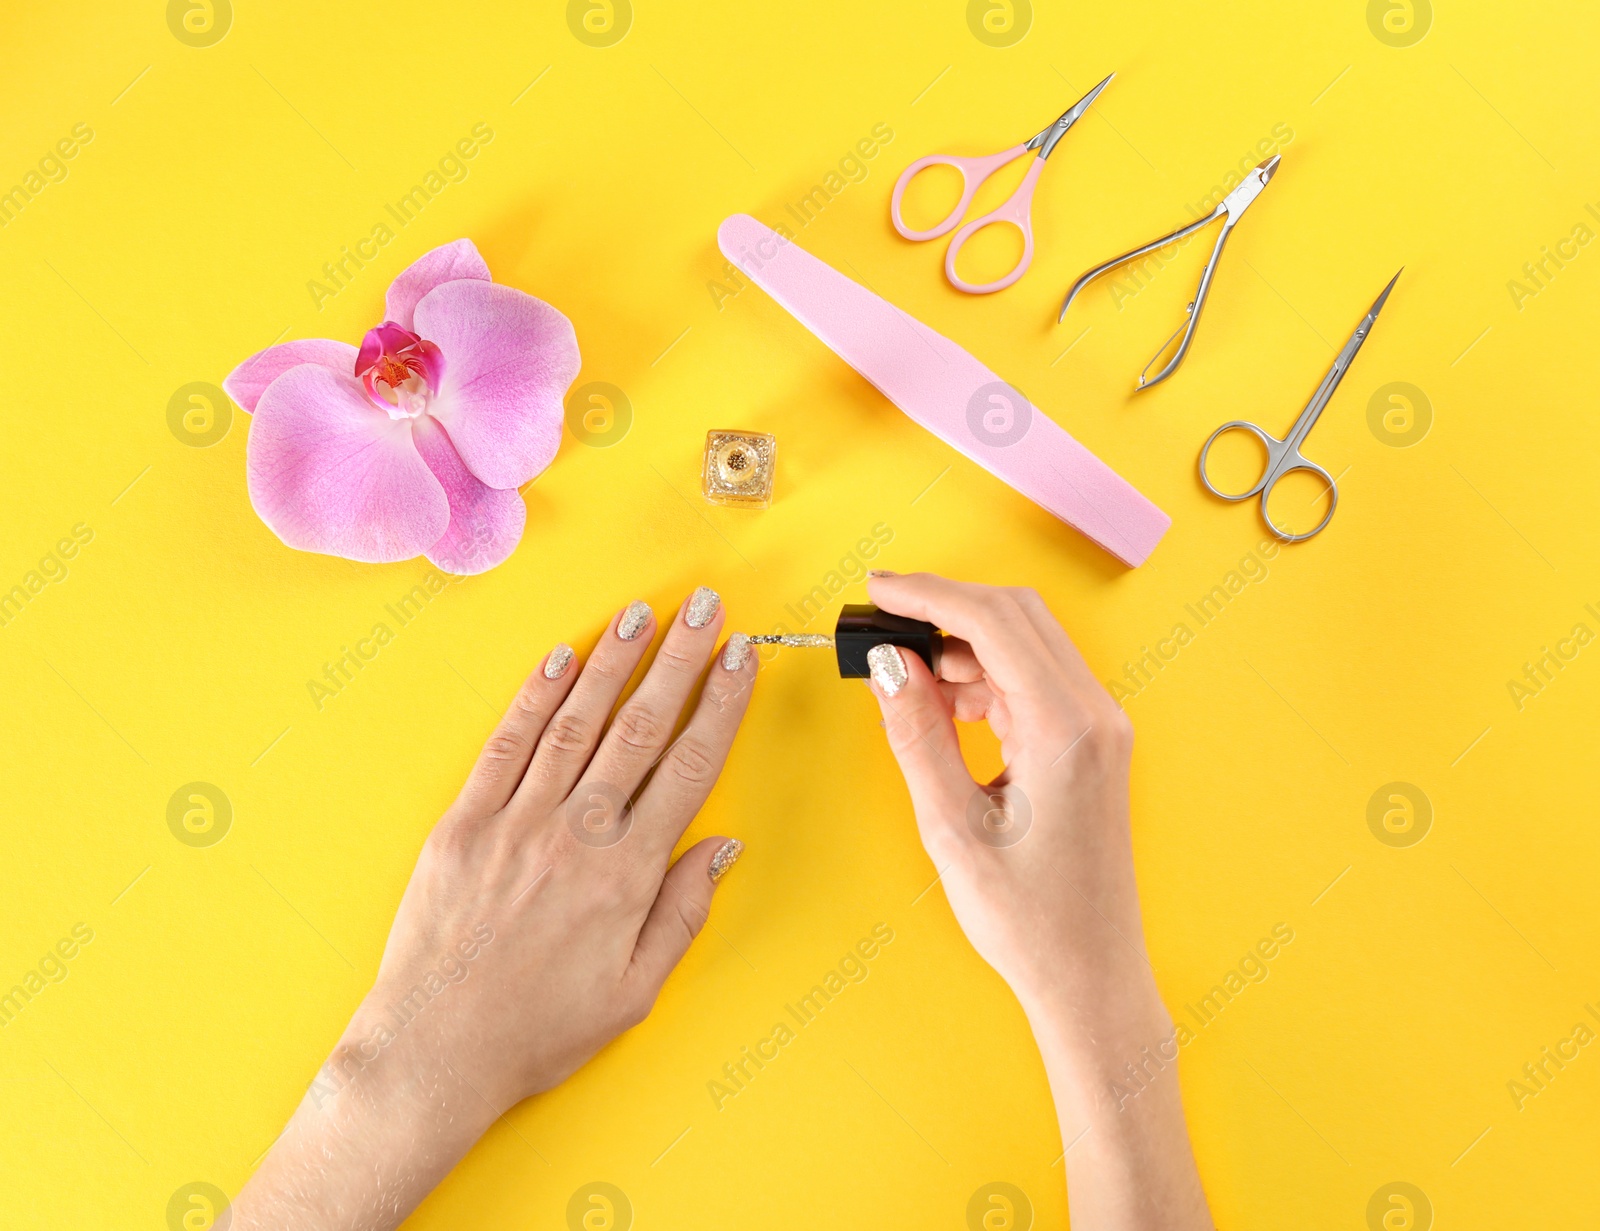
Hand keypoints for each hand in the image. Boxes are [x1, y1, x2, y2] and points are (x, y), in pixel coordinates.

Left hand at [232, 588, 755, 1230]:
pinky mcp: (465, 822)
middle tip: (701, 606)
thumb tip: (722, 845)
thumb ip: (683, 912)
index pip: (690, 766)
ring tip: (640, 615)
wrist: (435, 1049)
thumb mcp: (634, 990)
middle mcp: (578, 833)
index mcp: (627, 874)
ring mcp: (517, 820)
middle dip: (677, 658)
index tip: (739, 657)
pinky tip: (559, 659)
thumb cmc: (538, 1030)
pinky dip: (535, 696)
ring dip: (612, 661)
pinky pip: (507, 744)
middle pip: (641, 726)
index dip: (720, 704)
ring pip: (577, 720)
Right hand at [863, 572, 1211, 1230]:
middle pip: (1018, 616)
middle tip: (883, 618)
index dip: (929, 594)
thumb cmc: (1029, 919)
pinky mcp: (1093, 744)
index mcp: (1065, 729)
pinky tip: (947, 703)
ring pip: (1028, 644)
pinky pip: (1036, 681)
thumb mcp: (952, 827)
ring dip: (966, 644)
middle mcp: (1095, 715)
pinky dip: (988, 676)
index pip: (994, 621)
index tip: (878, 588)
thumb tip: (890, 665)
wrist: (1090, 975)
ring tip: (906, 677)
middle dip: (946, 607)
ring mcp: (1100, 728)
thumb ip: (918, 734)